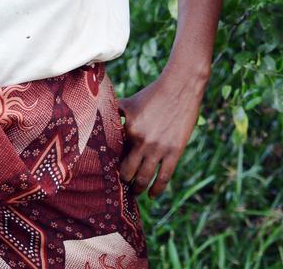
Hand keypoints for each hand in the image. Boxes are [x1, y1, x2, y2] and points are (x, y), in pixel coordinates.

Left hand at [118, 70, 207, 195]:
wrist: (181, 86)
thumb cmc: (153, 93)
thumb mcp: (130, 103)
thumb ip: (115, 114)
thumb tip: (100, 122)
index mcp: (129, 130)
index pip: (116, 157)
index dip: (111, 167)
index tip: (109, 175)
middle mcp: (142, 142)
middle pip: (128, 172)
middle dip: (123, 181)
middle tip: (121, 187)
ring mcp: (159, 148)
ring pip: (145, 178)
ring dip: (138, 188)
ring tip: (135, 192)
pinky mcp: (175, 151)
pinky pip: (164, 177)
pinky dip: (157, 189)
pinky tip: (153, 196)